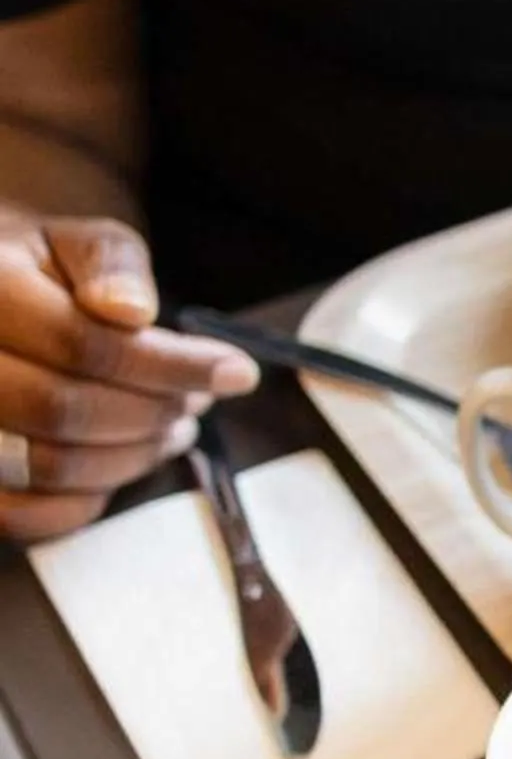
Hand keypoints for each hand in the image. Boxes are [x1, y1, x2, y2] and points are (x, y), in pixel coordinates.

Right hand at [0, 208, 257, 542]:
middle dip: (152, 413)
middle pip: (64, 410)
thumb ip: (110, 266)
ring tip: (172, 429)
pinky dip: (87, 500)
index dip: (172, 366)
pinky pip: (25, 514)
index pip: (83, 344)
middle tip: (196, 404)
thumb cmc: (44, 272)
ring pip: (49, 466)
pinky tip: (122, 462)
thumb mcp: (80, 244)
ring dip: (132, 457)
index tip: (238, 372)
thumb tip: (132, 311)